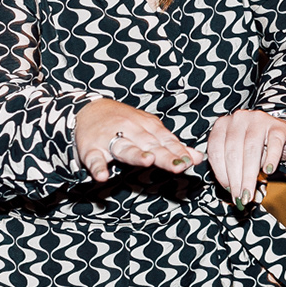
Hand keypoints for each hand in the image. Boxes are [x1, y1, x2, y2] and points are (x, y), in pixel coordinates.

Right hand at [73, 99, 194, 182]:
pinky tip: (103, 176)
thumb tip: (198, 158)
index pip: (165, 140)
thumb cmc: (125, 123)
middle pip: (149, 145)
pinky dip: (98, 168)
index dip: (178, 151)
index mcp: (147, 126)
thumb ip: (172, 146)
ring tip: (147, 161)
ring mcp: (110, 139)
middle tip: (179, 166)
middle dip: (165, 155)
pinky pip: (94, 159)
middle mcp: (130, 130)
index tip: (191, 161)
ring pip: (124, 148)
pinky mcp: (91, 149)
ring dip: (136, 155)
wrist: (88, 110)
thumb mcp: (150, 130)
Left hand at [207, 110, 285, 207]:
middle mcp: (239, 119)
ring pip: (251, 151)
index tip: (227, 190)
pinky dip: (270, 159)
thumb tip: (232, 192)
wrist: (281, 134)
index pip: (216, 151)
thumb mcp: (239, 153)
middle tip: (239, 197)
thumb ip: (232, 168)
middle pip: (233, 152)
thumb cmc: (256, 147)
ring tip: (249, 192)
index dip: (220, 173)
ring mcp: (259, 120)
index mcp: (223, 124)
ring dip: (249, 176)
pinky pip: (273, 145)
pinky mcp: (278, 127)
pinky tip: (268, 171)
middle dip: (235, 179)